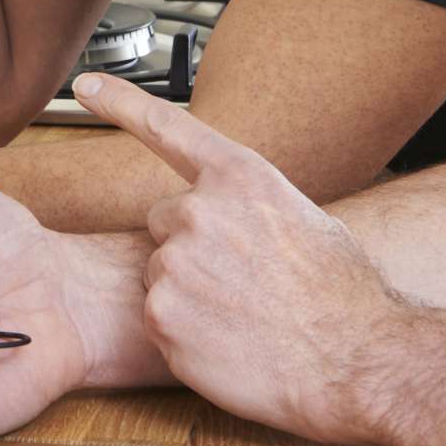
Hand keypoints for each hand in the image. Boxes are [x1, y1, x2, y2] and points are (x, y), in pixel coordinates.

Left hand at [75, 72, 405, 443]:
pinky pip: (158, 318)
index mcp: (240, 177)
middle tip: (242, 281)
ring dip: (189, 293)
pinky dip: (185, 334)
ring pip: (162, 273)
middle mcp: (200, 212)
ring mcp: (176, 264)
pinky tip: (229, 342)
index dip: (121, 103)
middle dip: (191, 247)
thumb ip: (253, 204)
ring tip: (244, 316)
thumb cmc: (344, 295)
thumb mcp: (306, 219)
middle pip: (165, 222)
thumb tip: (239, 213)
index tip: (86, 86)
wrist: (359, 359)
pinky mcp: (162, 316)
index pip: (167, 126)